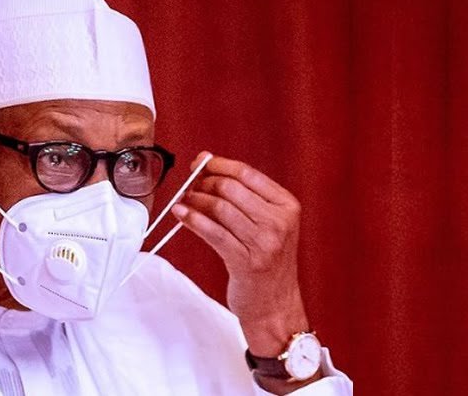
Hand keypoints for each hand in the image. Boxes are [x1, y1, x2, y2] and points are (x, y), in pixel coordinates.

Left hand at [171, 152, 308, 355]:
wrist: (275, 304)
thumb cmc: (266, 261)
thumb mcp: (268, 224)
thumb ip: (244, 196)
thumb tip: (206, 163)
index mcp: (286, 205)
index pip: (246, 173)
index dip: (217, 165)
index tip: (199, 163)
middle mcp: (279, 222)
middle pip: (230, 188)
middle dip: (203, 183)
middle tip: (189, 187)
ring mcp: (264, 243)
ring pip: (219, 207)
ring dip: (195, 200)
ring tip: (183, 201)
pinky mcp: (245, 262)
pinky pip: (213, 232)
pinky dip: (192, 219)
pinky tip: (180, 214)